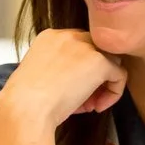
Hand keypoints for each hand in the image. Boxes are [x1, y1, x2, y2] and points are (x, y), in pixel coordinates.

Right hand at [0, 29, 126, 133]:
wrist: (25, 108)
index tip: (70, 91)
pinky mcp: (99, 62)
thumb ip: (57, 70)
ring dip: (103, 85)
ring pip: (111, 62)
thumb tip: (76, 81)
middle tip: (84, 99)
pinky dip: (113, 94)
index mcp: (49, 37)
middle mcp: (68, 36)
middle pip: (96, 51)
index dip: (78, 71)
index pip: (77, 47)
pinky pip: (119, 76)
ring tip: (89, 105)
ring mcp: (85, 47)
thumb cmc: (25, 101)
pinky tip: (96, 107)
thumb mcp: (37, 76)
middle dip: (93, 76)